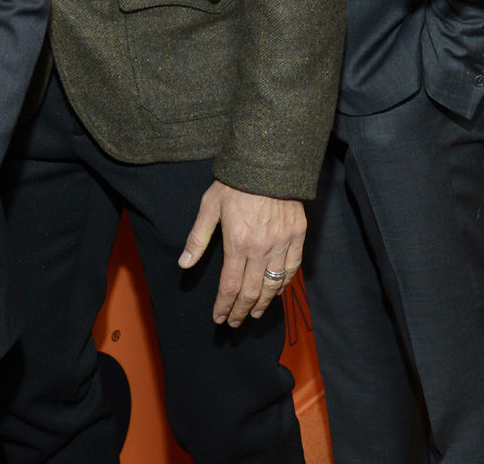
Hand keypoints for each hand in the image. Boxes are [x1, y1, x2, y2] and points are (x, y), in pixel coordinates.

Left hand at [178, 181, 305, 327]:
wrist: (270, 161)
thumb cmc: (236, 182)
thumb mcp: (210, 206)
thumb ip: (198, 237)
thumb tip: (185, 264)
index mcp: (237, 243)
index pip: (230, 286)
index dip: (224, 306)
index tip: (219, 318)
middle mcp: (261, 249)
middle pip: (251, 291)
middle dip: (241, 311)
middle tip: (235, 323)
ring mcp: (282, 243)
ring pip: (272, 285)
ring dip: (263, 304)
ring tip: (255, 314)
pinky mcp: (298, 236)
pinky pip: (292, 269)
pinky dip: (283, 285)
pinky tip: (276, 292)